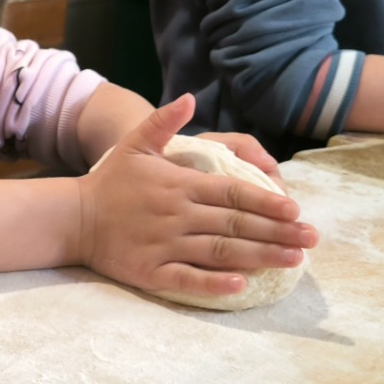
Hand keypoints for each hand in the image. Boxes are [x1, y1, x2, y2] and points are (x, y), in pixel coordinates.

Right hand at [75, 95, 316, 303]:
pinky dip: (214, 283)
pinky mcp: (150, 271)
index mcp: (179, 185)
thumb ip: (164, 122)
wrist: (71, 217)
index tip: (296, 211)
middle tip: (311, 240)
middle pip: (236, 225)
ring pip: (220, 252)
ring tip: (293, 261)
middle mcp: (177, 215)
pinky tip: (241, 286)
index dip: (266, 202)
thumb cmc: (109, 182)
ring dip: (259, 256)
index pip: (232, 193)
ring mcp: (164, 244)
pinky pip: (187, 279)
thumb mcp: (135, 144)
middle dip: (277, 232)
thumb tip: (189, 97)